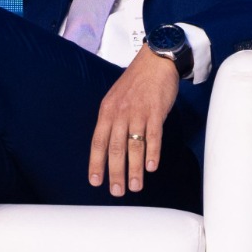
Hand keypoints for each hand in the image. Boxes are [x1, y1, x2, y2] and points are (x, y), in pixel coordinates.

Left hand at [90, 46, 178, 196]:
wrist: (155, 60)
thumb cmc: (136, 82)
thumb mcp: (115, 99)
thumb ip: (112, 120)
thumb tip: (109, 146)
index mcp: (107, 111)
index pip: (98, 142)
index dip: (96, 163)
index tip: (95, 182)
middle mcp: (120, 113)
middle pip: (115, 148)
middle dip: (115, 172)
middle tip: (117, 192)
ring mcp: (138, 112)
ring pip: (134, 145)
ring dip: (134, 169)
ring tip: (135, 186)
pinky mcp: (156, 110)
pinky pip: (153, 135)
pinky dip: (152, 152)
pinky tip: (151, 167)